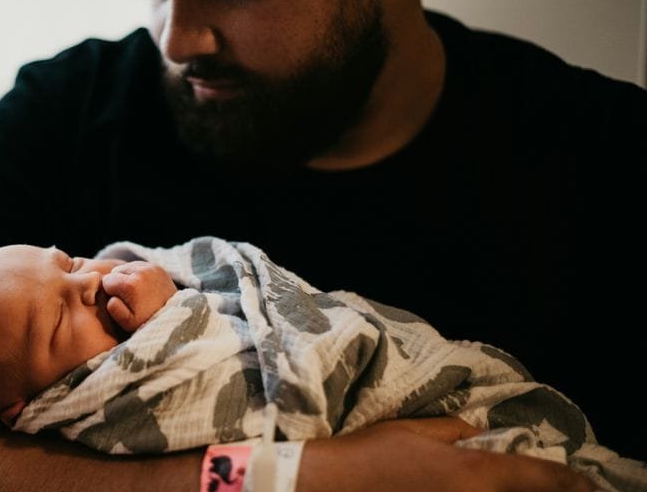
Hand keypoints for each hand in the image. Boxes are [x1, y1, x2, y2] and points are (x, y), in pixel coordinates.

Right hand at [101, 261, 177, 331]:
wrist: (173, 318)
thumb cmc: (147, 322)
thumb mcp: (127, 323)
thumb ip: (114, 309)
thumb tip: (110, 297)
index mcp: (131, 284)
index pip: (107, 281)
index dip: (110, 292)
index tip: (120, 301)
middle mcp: (140, 271)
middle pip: (116, 271)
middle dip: (118, 282)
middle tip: (127, 297)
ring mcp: (150, 267)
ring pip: (127, 267)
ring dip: (126, 277)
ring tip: (134, 292)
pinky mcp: (157, 267)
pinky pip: (138, 266)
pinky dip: (137, 274)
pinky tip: (141, 287)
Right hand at [297, 417, 595, 491]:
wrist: (330, 486)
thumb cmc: (370, 454)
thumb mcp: (413, 431)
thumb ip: (453, 432)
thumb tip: (477, 433)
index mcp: (474, 473)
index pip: (540, 477)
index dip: (572, 481)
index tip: (587, 484)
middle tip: (561, 489)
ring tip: (515, 488)